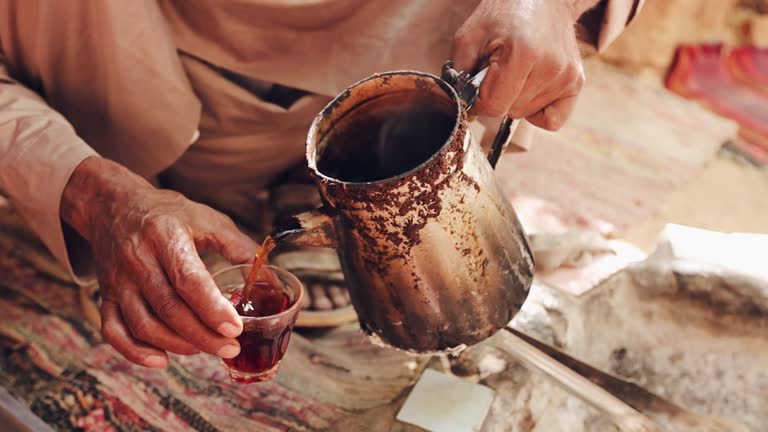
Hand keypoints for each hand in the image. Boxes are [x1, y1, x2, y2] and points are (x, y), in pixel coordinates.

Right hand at [61, 157, 256, 367]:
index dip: (212, 308)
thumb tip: (269, 278)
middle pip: (169, 308)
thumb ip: (238, 246)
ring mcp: (119, 280)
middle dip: (203, 335)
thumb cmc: (167, 212)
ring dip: (176, 344)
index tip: (236, 328)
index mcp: (166, 237)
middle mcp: (138, 260)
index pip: (188, 280)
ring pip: (144, 324)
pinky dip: (135, 351)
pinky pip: (114, 331)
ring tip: (206, 348)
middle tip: (230, 347)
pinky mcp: (107, 294)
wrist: (112, 205)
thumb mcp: (205, 218)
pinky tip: (162, 359)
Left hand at [452, 0, 587, 129]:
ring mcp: (566, 76)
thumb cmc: (504, 14)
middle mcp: (550, 67)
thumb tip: (462, 111)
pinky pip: (553, 120)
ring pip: (525, 113)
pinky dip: (537, 111)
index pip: (494, 106)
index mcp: (522, 53)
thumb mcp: (469, 37)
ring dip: (514, 98)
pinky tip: (530, 89)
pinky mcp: (576, 82)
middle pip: (509, 111)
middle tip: (499, 69)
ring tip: (516, 69)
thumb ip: (459, 76)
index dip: (478, 101)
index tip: (476, 86)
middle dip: (496, 95)